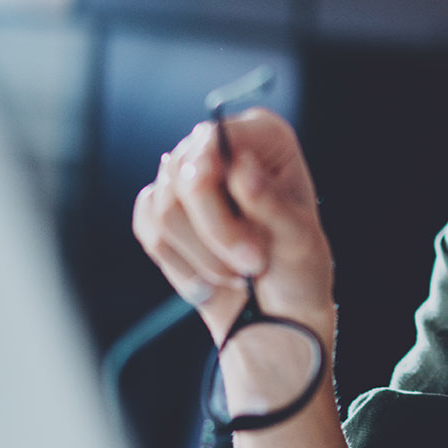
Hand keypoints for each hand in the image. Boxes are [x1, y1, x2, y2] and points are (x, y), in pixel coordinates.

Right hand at [131, 107, 334, 336]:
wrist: (277, 311)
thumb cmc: (297, 268)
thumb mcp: (298, 238)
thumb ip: (269, 202)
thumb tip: (240, 165)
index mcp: (264, 136)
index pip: (214, 138)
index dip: (212, 176)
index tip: (237, 217)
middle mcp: (221, 147)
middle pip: (183, 176)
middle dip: (215, 231)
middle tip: (251, 263)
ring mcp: (187, 177)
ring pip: (164, 208)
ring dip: (202, 255)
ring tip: (237, 273)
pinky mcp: (163, 210)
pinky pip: (149, 229)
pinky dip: (181, 263)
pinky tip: (210, 279)